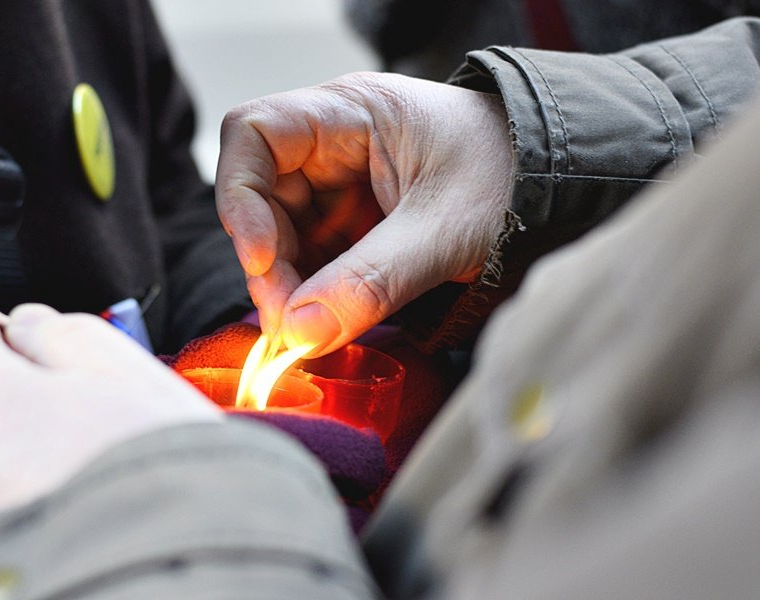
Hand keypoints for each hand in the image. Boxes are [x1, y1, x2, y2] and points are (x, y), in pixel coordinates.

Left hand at [0, 297, 220, 558]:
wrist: (185, 583)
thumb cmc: (174, 486)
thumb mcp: (138, 383)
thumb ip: (71, 336)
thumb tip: (28, 325)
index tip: (21, 346)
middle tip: (70, 420)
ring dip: (6, 460)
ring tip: (80, 478)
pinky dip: (16, 511)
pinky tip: (74, 518)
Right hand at [217, 72, 511, 355]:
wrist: (561, 185)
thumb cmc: (514, 175)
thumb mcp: (446, 228)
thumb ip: (374, 280)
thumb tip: (301, 333)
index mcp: (351, 113)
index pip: (254, 134)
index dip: (242, 197)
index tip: (265, 258)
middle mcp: (335, 145)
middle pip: (263, 198)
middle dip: (269, 263)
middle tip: (291, 323)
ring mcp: (343, 187)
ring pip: (284, 236)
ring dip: (288, 287)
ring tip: (309, 331)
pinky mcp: (356, 225)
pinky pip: (314, 260)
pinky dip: (313, 296)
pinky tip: (325, 323)